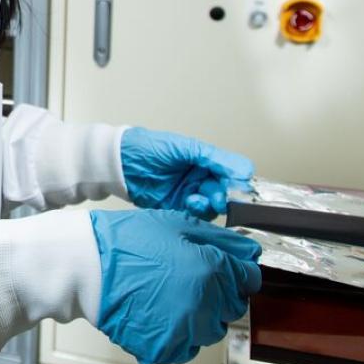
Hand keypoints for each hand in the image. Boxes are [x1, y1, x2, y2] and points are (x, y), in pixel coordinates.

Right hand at [90, 209, 261, 363]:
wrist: (85, 269)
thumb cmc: (127, 242)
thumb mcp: (177, 224)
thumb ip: (221, 240)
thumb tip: (251, 254)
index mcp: (213, 271)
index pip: (249, 279)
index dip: (236, 271)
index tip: (220, 268)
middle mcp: (206, 304)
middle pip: (233, 307)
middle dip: (219, 294)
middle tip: (188, 279)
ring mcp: (185, 330)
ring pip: (211, 330)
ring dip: (199, 316)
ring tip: (169, 296)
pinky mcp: (165, 348)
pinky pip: (186, 348)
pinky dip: (178, 335)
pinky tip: (158, 314)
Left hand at [121, 127, 252, 218]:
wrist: (119, 162)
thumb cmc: (148, 147)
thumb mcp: (185, 147)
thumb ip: (215, 158)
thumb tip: (245, 171)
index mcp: (206, 161)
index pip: (233, 174)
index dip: (237, 182)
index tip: (236, 188)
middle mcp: (201, 178)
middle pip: (225, 193)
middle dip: (225, 197)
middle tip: (220, 198)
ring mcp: (190, 194)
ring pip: (212, 206)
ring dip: (210, 204)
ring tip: (198, 198)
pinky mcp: (177, 209)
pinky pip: (195, 216)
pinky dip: (197, 212)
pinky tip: (190, 204)